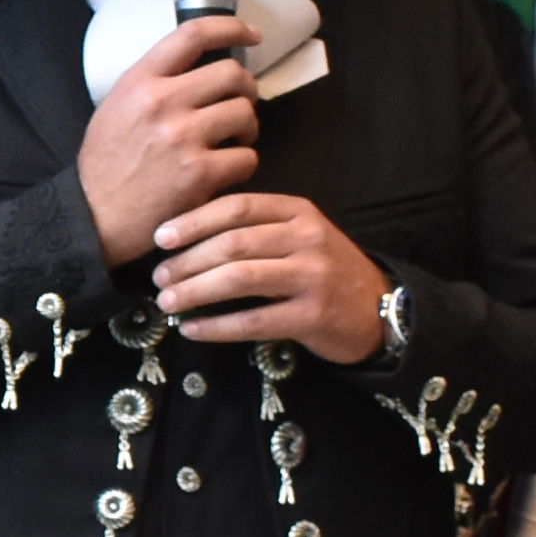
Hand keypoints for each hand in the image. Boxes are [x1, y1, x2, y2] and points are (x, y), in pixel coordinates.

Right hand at [77, 15, 264, 263]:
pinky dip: (242, 163)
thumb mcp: (117, 106)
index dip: (231, 28)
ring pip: (245, 114)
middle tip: (241, 102)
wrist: (94, 217)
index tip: (251, 34)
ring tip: (232, 140)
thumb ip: (154, 81)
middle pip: (232, 74)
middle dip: (247, 88)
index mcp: (140, 81)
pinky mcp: (199, 174)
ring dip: (247, 127)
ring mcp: (183, 139)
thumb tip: (202, 63)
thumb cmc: (107, 162)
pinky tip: (224, 170)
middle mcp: (162, 103)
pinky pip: (247, 157)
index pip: (194, 34)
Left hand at [149, 191, 390, 358]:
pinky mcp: (313, 316)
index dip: (193, 221)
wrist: (377, 309)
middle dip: (187, 260)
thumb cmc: (322, 270)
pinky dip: (216, 326)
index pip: (237, 207)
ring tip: (167, 301)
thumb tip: (185, 234)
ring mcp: (313, 277)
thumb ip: (255, 227)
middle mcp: (308, 238)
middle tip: (158, 276)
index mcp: (298, 211)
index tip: (160, 237)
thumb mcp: (298, 235)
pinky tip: (192, 329)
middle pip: (233, 243)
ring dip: (195, 290)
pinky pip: (254, 321)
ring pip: (240, 278)